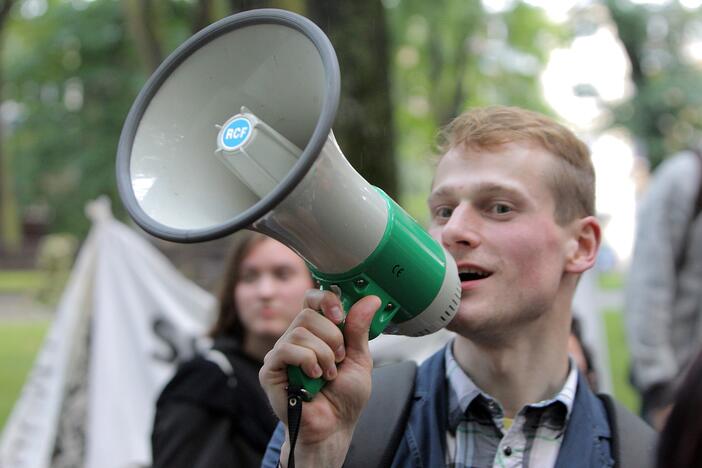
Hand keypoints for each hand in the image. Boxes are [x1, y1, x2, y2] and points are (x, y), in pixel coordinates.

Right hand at [259, 289, 380, 466]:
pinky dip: (307, 361)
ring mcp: (281, 354)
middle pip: (307, 314)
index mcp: (315, 332)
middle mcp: (295, 339)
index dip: (325, 300)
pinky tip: (314, 377)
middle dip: (331, 336)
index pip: (312, 299)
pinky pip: (285, 350)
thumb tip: (371, 299)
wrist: (333, 428)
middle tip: (339, 359)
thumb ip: (359, 329)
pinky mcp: (270, 370)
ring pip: (300, 332)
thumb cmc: (344, 397)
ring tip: (328, 375)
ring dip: (323, 354)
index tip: (340, 315)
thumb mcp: (359, 358)